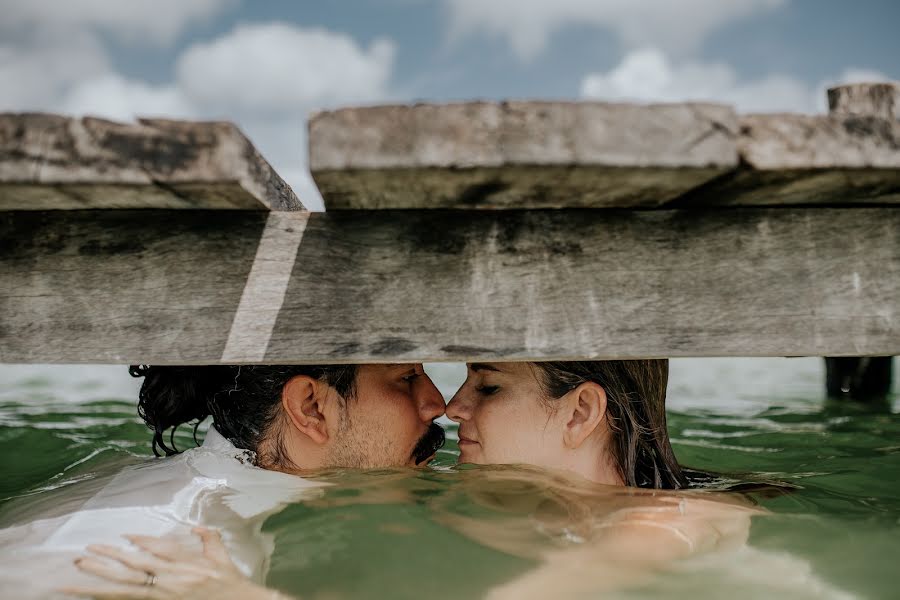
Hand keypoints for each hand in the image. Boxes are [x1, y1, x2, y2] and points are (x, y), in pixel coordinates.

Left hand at [59, 527, 287, 599]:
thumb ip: (208, 539)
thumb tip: (196, 528)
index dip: (140, 541)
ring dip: (99, 579)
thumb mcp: (222, 557)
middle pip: (134, 567)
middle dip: (108, 558)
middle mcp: (172, 579)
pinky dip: (110, 597)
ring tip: (78, 571)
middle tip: (85, 551)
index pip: (159, 548)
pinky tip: (92, 594)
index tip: (124, 535)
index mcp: (187, 563)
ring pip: (125, 587)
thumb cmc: (230, 583)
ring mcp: (163, 595)